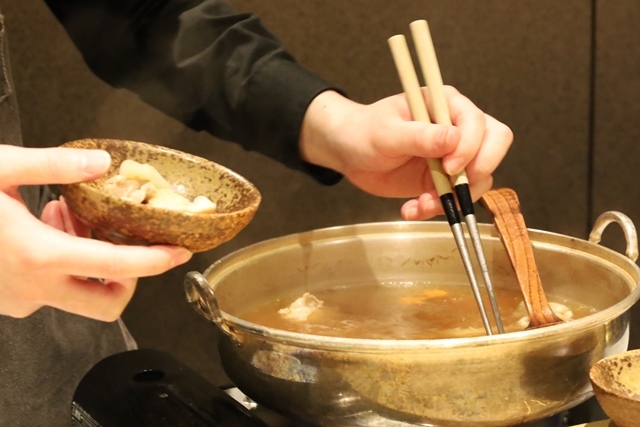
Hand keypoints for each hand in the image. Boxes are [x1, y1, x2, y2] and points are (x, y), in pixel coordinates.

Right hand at [0, 145, 191, 320]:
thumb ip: (52, 165)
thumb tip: (101, 162)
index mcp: (38, 255)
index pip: (115, 265)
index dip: (155, 261)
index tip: (180, 252)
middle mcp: (33, 288)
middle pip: (107, 303)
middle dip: (128, 276)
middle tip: (120, 236)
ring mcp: (18, 300)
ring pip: (77, 295)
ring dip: (89, 261)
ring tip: (66, 212)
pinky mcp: (7, 301)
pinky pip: (49, 290)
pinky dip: (61, 263)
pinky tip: (43, 226)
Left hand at [299, 87, 512, 219]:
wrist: (347, 152)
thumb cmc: (364, 132)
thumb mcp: (387, 133)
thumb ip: (419, 136)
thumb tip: (453, 139)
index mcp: (445, 104)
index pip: (478, 122)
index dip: (471, 146)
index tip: (448, 167)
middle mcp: (456, 127)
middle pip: (494, 145)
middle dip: (478, 172)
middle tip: (452, 188)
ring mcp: (452, 155)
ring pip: (479, 178)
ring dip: (455, 197)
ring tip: (422, 205)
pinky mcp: (444, 179)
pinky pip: (456, 197)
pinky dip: (438, 208)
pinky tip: (412, 209)